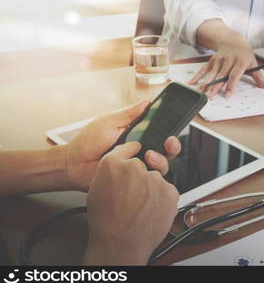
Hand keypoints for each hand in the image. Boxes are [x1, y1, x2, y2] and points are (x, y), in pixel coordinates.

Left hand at [65, 102, 180, 190]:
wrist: (72, 164)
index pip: (160, 134)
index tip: (172, 129)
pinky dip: (149, 174)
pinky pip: (148, 180)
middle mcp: (139, 152)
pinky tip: (141, 167)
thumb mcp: (109, 121)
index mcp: (137, 136)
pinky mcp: (132, 180)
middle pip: (166, 151)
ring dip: (160, 160)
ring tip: (149, 156)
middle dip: (172, 147)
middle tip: (169, 142)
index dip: (169, 132)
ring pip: (161, 166)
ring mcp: (137, 167)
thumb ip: (129, 114)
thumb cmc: (87, 142)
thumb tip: (146, 102)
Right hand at [84, 142, 178, 264]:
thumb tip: (120, 167)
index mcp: (112, 165)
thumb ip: (110, 172)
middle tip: (133, 195)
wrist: (121, 244)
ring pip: (156, 179)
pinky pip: (167, 191)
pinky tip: (150, 210)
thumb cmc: (106, 221)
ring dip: (151, 189)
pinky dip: (162, 199)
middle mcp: (135, 168)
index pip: (127, 149)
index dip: (130, 155)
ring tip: (140, 207)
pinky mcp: (169, 191)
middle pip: (143, 166)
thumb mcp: (96, 190)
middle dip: (140, 177)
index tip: (134, 156)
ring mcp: (154, 179)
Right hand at [190, 26, 263, 97]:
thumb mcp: (253, 64)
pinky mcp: (212, 61)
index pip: (234, 76)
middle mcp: (229, 61)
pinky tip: (192, 83)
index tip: (227, 95)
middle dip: (216, 86)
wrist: (233, 40)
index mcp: (240, 62)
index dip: (230, 86)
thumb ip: (259, 77)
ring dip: (206, 83)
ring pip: (212, 74)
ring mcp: (219, 61)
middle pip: (221, 76)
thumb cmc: (244, 54)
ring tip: (202, 92)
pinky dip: (198, 76)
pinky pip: (204, 69)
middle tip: (211, 95)